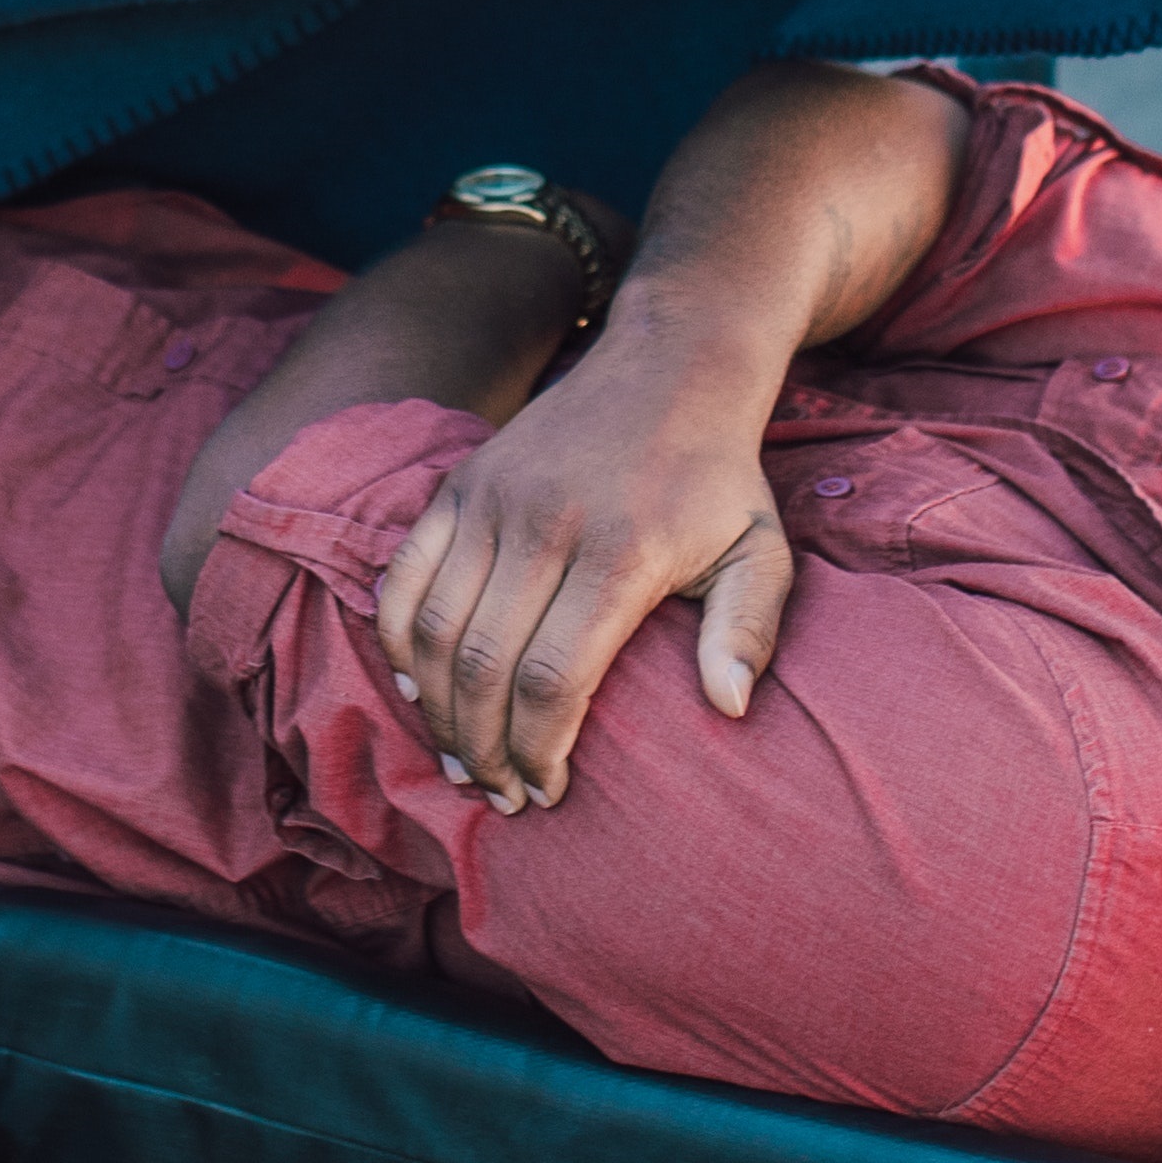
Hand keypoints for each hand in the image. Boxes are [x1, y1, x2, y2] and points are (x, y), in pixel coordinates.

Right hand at [367, 337, 795, 809]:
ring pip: (435, 629)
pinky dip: (399, 640)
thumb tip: (731, 708)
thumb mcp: (762, 551)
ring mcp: (494, 499)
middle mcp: (547, 525)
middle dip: (484, 747)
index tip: (547, 794)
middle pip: (484, 665)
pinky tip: (419, 689)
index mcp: (621, 554)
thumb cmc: (718, 480)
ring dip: (438, 709)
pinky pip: (404, 576)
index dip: (541, 750)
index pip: (555, 679)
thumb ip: (748, 629)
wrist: (672, 368)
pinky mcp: (462, 483)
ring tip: (460, 760)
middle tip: (498, 794)